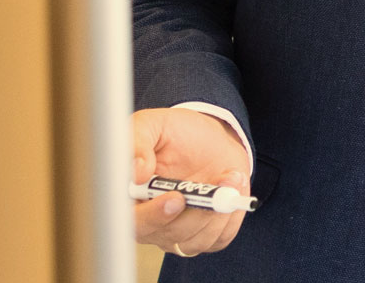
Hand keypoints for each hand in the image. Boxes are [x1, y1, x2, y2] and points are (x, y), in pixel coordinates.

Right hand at [132, 107, 250, 255]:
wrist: (210, 139)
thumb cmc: (175, 133)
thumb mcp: (152, 124)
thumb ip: (137, 142)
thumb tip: (137, 172)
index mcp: (130, 199)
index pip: (132, 222)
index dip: (153, 216)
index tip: (176, 198)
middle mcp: (150, 222)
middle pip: (168, 234)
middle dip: (196, 211)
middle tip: (217, 185)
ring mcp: (177, 232)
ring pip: (195, 240)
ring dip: (218, 210)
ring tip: (232, 176)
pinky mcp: (204, 235)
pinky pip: (218, 238)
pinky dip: (230, 215)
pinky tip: (234, 188)